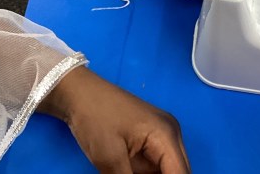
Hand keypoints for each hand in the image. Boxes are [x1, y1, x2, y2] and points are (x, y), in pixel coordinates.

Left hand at [39, 66, 189, 173]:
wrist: (79, 94)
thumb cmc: (95, 120)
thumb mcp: (110, 159)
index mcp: (166, 135)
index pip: (180, 173)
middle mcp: (171, 134)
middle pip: (178, 171)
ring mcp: (161, 134)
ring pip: (167, 169)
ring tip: (125, 170)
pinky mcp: (150, 137)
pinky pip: (156, 163)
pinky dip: (147, 173)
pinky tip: (126, 170)